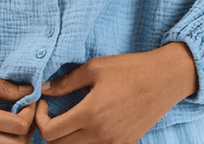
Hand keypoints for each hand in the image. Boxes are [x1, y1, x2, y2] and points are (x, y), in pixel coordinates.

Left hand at [34, 43, 197, 143]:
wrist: (163, 79)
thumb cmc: (129, 69)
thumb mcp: (94, 67)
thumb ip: (66, 82)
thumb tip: (45, 89)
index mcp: (90, 114)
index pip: (50, 132)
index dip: (39, 117)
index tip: (44, 102)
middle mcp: (101, 134)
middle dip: (50, 129)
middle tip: (53, 110)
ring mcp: (114, 143)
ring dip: (67, 137)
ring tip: (70, 117)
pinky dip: (86, 140)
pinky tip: (89, 122)